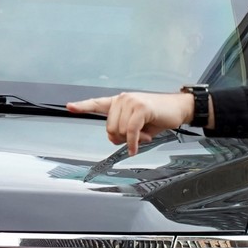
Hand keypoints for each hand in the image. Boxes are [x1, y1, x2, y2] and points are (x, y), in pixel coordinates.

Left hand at [66, 91, 194, 155]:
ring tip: (145, 133)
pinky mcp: (141, 108)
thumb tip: (115, 139)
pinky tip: (136, 148)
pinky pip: (131, 131)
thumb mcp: (137, 125)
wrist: (178, 109)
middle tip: (138, 137)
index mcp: (119, 102)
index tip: (69, 106)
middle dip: (122, 139)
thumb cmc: (157, 117)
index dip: (82, 106)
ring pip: (120, 131)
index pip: (97, 104)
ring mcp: (131, 102)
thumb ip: (123, 130)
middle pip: (110, 129)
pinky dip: (134, 142)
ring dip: (133, 140)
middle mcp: (122, 99)